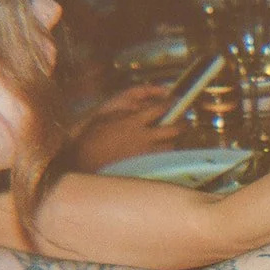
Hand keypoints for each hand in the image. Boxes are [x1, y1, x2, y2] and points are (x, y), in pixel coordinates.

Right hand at [68, 84, 182, 170]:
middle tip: (186, 122)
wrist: (84, 164)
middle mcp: (143, 137)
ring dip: (175, 141)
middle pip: (173, 129)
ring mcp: (146, 154)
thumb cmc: (90, 140)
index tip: (174, 101)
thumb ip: (124, 112)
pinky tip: (166, 155)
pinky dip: (167, 156)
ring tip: (176, 139)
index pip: (159, 108)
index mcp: (133, 122)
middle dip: (183, 124)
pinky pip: (163, 161)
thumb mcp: (104, 118)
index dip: (169, 104)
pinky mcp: (145, 168)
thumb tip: (138, 109)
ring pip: (171, 146)